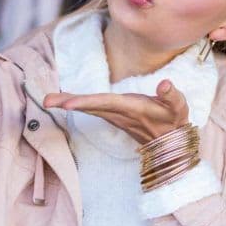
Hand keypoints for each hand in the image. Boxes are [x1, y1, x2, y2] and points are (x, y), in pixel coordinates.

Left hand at [42, 79, 189, 144]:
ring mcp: (114, 116)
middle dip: (68, 103)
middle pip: (91, 106)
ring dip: (67, 103)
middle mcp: (119, 113)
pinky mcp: (113, 115)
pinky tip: (63, 101)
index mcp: (132, 108)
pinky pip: (91, 108)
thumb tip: (164, 83)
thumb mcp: (179, 106)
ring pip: (88, 107)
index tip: (68, 104)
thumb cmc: (174, 120)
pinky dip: (76, 103)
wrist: (170, 142)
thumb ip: (171, 94)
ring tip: (47, 100)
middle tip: (46, 101)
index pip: (106, 103)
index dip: (87, 102)